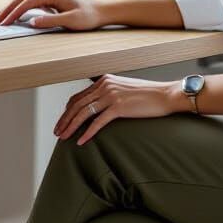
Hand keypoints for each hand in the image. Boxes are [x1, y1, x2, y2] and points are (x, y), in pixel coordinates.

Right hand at [0, 0, 103, 30]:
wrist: (101, 12)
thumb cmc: (89, 17)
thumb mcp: (71, 21)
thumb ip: (51, 21)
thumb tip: (31, 22)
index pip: (27, 3)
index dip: (14, 13)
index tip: (4, 23)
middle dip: (7, 10)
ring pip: (25, 0)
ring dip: (12, 9)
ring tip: (0, 20)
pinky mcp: (51, 3)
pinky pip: (31, 5)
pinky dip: (20, 10)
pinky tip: (15, 18)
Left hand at [53, 74, 185, 144]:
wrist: (166, 95)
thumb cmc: (149, 95)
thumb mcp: (124, 90)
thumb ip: (110, 95)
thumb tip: (98, 108)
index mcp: (105, 81)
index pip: (79, 96)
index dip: (67, 110)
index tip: (62, 121)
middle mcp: (105, 85)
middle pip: (77, 104)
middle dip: (64, 120)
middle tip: (57, 132)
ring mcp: (111, 95)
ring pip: (83, 113)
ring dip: (71, 127)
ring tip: (64, 138)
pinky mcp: (119, 107)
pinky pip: (97, 122)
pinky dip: (87, 133)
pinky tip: (81, 141)